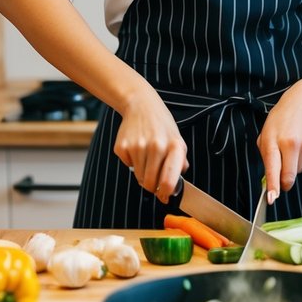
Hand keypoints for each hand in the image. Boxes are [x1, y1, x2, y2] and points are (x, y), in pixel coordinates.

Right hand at [113, 88, 188, 202]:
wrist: (141, 105)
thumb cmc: (161, 125)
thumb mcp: (177, 139)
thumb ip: (179, 162)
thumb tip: (174, 186)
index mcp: (173, 146)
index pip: (168, 180)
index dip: (165, 193)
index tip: (164, 196)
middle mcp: (156, 147)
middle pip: (149, 184)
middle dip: (152, 186)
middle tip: (154, 179)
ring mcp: (137, 147)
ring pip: (138, 176)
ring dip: (142, 172)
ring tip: (147, 155)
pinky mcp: (122, 147)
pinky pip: (127, 165)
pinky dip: (131, 161)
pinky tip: (136, 147)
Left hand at [256, 89, 301, 201]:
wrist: (300, 106)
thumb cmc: (278, 123)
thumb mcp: (265, 137)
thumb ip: (266, 158)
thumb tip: (271, 181)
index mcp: (275, 141)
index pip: (273, 168)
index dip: (273, 186)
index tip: (271, 199)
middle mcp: (292, 144)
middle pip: (289, 177)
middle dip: (283, 184)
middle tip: (278, 180)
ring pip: (297, 173)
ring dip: (291, 169)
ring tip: (288, 150)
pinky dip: (299, 163)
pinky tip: (297, 149)